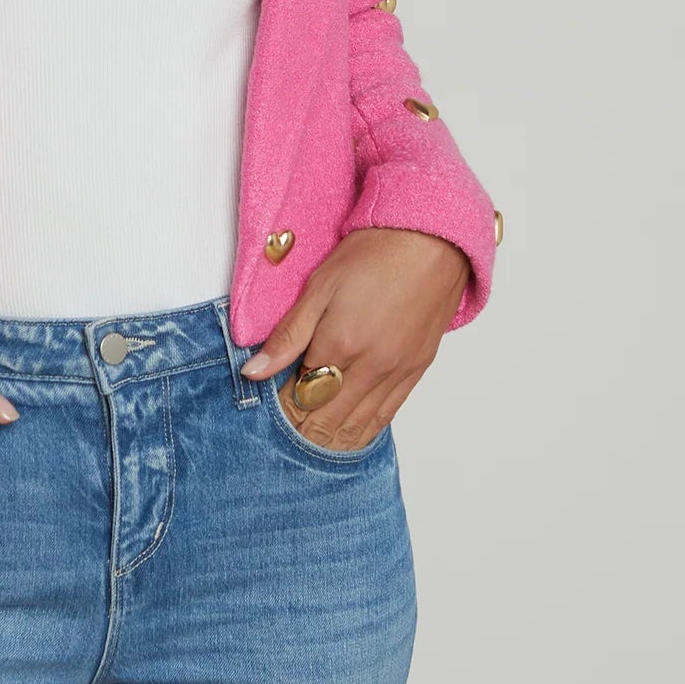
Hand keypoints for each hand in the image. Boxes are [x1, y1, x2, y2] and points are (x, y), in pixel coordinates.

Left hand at [241, 227, 469, 449]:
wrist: (431, 239)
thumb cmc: (373, 254)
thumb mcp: (320, 287)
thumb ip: (288, 335)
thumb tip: (253, 372)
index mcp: (340, 345)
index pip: (301, 397)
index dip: (281, 409)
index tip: (266, 413)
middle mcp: (371, 367)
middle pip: (328, 418)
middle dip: (302, 430)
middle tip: (283, 437)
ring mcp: (397, 371)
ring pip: (358, 425)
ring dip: (331, 438)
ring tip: (310, 445)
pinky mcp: (417, 369)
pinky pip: (387, 415)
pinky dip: (364, 431)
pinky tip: (350, 438)